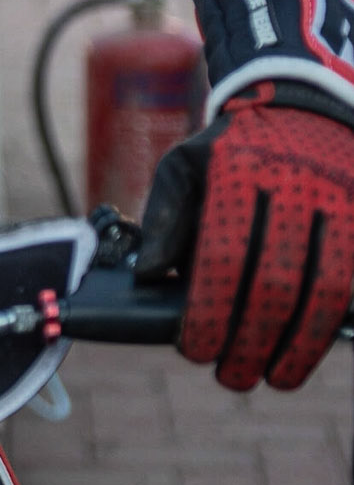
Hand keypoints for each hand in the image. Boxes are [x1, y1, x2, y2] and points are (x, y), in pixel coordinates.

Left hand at [138, 81, 353, 390]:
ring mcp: (342, 201)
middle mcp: (296, 184)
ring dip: (300, 345)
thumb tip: (149, 277)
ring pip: (327, 289)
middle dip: (251, 340)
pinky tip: (311, 348)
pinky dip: (335, 323)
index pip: (223, 255)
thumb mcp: (187, 165)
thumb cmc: (234, 149)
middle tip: (230, 374)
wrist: (304, 106)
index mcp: (239, 170)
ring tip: (274, 377)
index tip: (195, 349)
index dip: (210, 311)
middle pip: (277, 281)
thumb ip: (166, 218)